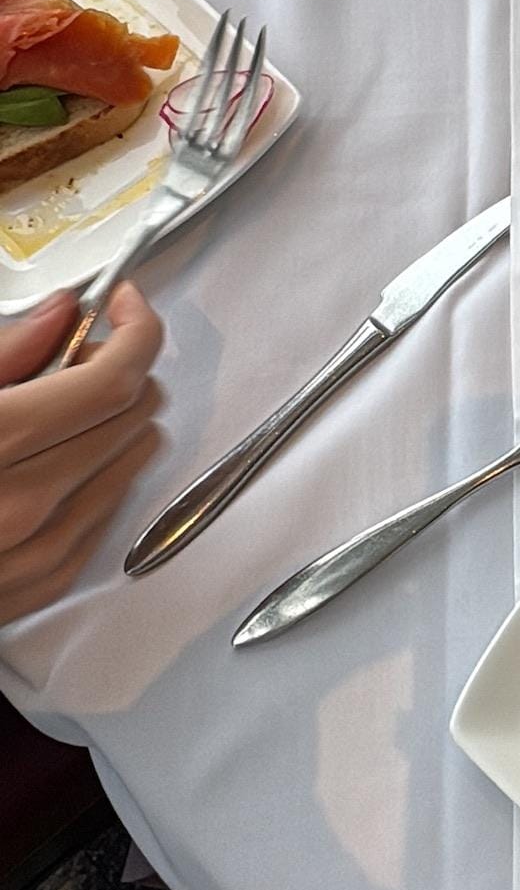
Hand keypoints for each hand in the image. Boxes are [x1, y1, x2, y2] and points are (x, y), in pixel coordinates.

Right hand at [0, 285, 162, 626]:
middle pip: (131, 419)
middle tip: (75, 355)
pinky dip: (99, 476)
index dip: (136, 330)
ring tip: (62, 409)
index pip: (112, 380)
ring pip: (130, 466)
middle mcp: (22, 504)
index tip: (125, 305)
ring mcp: (35, 553)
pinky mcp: (40, 585)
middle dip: (120, 371)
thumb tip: (57, 315)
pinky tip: (59, 461)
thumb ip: (1, 354)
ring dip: (115, 425)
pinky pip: (105, 515)